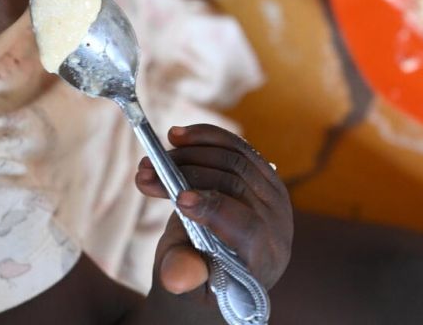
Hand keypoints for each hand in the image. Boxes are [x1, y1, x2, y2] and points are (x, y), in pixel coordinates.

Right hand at [135, 124, 292, 302]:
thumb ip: (184, 275)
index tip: (178, 199)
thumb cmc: (201, 281)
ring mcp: (274, 197)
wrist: (220, 273)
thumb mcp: (187, 286)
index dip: (214, 208)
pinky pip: (237, 147)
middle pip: (237, 185)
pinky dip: (205, 137)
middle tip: (145, 173)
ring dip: (188, 153)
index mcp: (263, 259)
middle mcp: (278, 226)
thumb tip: (175, 279)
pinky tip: (176, 137)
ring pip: (234, 158)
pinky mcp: (264, 176)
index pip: (248, 226)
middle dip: (185, 174)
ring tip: (151, 159)